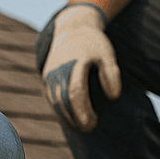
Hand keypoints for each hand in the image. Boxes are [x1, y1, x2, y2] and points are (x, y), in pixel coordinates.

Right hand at [41, 3, 121, 131]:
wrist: (71, 29)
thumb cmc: (93, 44)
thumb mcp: (107, 54)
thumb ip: (112, 74)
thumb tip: (113, 96)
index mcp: (74, 63)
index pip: (76, 92)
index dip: (83, 110)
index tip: (93, 123)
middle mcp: (58, 70)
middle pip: (64, 101)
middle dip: (75, 118)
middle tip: (89, 129)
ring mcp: (50, 75)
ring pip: (55, 102)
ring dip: (67, 118)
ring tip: (81, 129)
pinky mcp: (46, 79)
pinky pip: (51, 99)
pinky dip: (60, 112)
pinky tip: (71, 122)